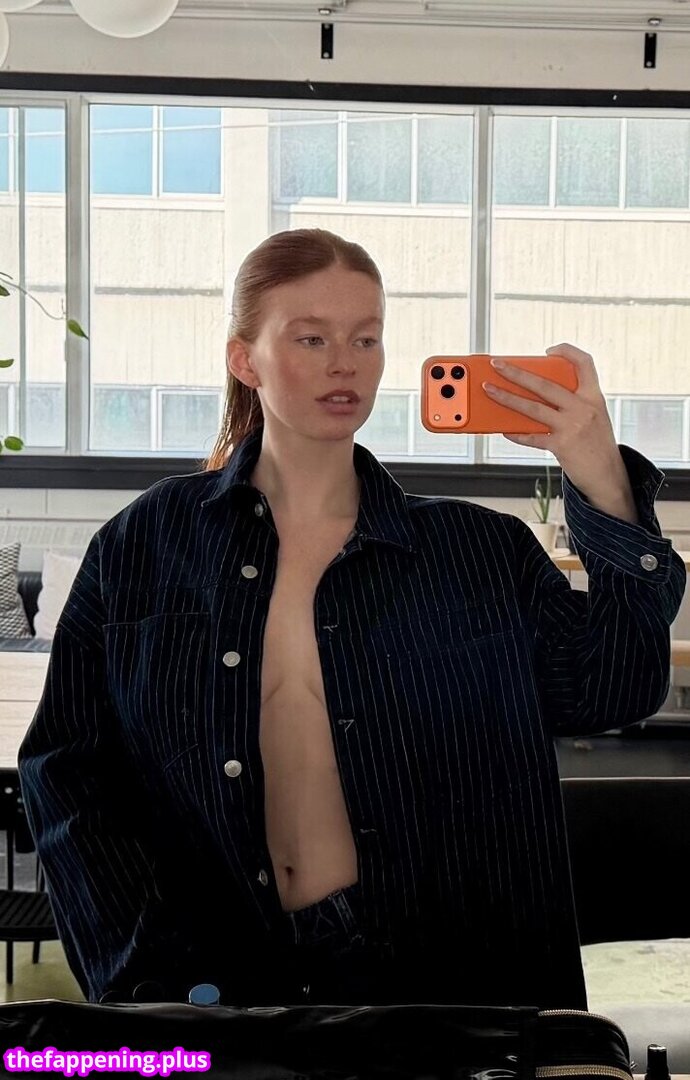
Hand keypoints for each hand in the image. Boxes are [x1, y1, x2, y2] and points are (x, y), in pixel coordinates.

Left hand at [483, 343, 637, 521]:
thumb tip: (535, 394)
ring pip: (532, 407)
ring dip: (507, 398)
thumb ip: (572, 403)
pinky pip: (532, 437)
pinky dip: (516, 433)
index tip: (549, 350)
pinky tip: (504, 429)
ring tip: (490, 390)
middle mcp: (584, 408)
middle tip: (498, 365)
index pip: (585, 363)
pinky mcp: (562, 446)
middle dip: (517, 373)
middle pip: (545, 384)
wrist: (609, 476)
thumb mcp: (594, 416)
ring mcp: (572, 426)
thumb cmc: (597, 445)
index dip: (567, 351)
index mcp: (594, 396)